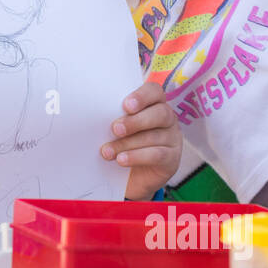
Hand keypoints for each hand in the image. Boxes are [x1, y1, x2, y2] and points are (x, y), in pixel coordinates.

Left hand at [101, 81, 182, 200]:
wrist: (130, 177)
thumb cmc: (121, 143)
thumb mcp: (117, 127)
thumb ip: (113, 117)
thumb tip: (94, 113)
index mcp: (154, 104)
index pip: (154, 91)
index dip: (142, 96)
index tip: (125, 106)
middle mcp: (167, 118)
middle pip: (160, 113)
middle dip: (135, 121)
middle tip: (115, 129)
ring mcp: (172, 139)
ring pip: (154, 136)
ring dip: (128, 143)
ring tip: (107, 152)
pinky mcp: (172, 159)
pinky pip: (158, 155)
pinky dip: (137, 157)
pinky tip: (121, 160)